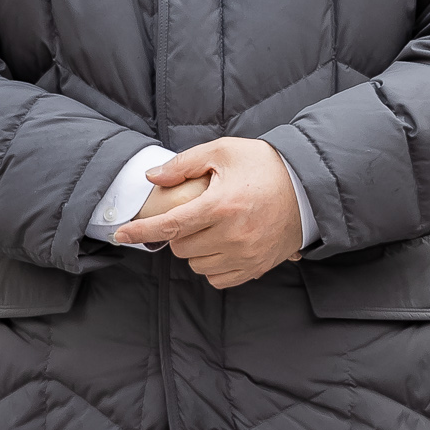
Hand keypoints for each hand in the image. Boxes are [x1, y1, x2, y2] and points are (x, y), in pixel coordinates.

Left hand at [112, 138, 303, 288]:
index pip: (170, 224)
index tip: (120, 234)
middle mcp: (233, 234)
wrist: (309, 188)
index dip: (140, 231)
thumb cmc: (265, 166)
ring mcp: (245, 254)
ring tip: (212, 228)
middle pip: (181, 247)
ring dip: (195, 249)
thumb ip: (184, 164)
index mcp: (222, 204)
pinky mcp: (256, 267)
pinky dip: (212, 265)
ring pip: (197, 264)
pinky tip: (223, 245)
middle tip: (196, 214)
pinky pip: (217, 278)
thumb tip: (152, 178)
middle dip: (179, 232)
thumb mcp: (224, 152)